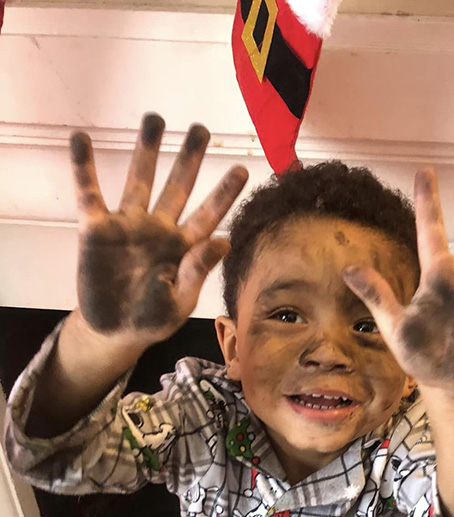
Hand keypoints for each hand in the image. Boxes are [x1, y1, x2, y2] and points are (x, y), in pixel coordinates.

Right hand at [71, 112, 247, 349]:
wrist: (113, 330)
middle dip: (189, 158)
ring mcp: (128, 225)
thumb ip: (198, 270)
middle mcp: (159, 229)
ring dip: (146, 150)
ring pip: (139, 180)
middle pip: (177, 187)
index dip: (224, 193)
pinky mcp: (96, 229)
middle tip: (200, 129)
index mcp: (184, 247)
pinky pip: (89, 193)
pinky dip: (83, 167)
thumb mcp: (180, 301)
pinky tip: (81, 139)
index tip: (242, 170)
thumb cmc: (152, 319)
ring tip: (154, 119)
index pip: (209, 215)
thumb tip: (225, 241)